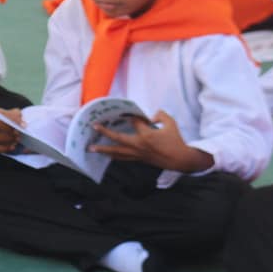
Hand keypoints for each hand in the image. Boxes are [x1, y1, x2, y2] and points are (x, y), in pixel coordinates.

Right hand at [0, 109, 22, 152]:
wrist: (6, 130)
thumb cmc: (10, 121)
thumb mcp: (14, 115)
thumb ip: (18, 117)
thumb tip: (22, 125)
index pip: (0, 115)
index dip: (11, 119)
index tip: (21, 124)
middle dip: (8, 129)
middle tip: (18, 133)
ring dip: (8, 139)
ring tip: (17, 140)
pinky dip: (5, 148)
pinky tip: (13, 147)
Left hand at [90, 111, 213, 172]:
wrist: (180, 160)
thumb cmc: (176, 141)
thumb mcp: (171, 123)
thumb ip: (161, 115)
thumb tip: (152, 115)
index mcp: (147, 135)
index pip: (134, 122)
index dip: (131, 115)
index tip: (128, 111)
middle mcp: (139, 145)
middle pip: (118, 138)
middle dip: (105, 132)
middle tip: (94, 126)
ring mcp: (138, 154)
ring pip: (118, 152)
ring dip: (104, 149)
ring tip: (92, 148)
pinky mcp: (139, 159)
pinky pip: (123, 158)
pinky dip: (114, 156)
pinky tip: (107, 155)